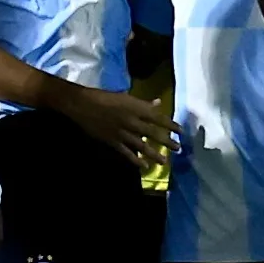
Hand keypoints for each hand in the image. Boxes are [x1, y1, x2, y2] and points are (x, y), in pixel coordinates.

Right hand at [59, 86, 182, 165]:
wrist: (83, 105)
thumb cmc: (104, 97)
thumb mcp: (125, 96)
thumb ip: (143, 103)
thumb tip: (159, 103)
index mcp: (136, 108)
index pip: (158, 118)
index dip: (171, 125)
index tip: (180, 131)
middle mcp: (132, 121)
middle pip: (154, 133)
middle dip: (167, 142)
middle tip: (178, 148)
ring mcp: (123, 133)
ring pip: (142, 146)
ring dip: (154, 154)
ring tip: (164, 161)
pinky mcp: (113, 142)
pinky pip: (127, 153)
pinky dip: (136, 161)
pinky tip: (144, 166)